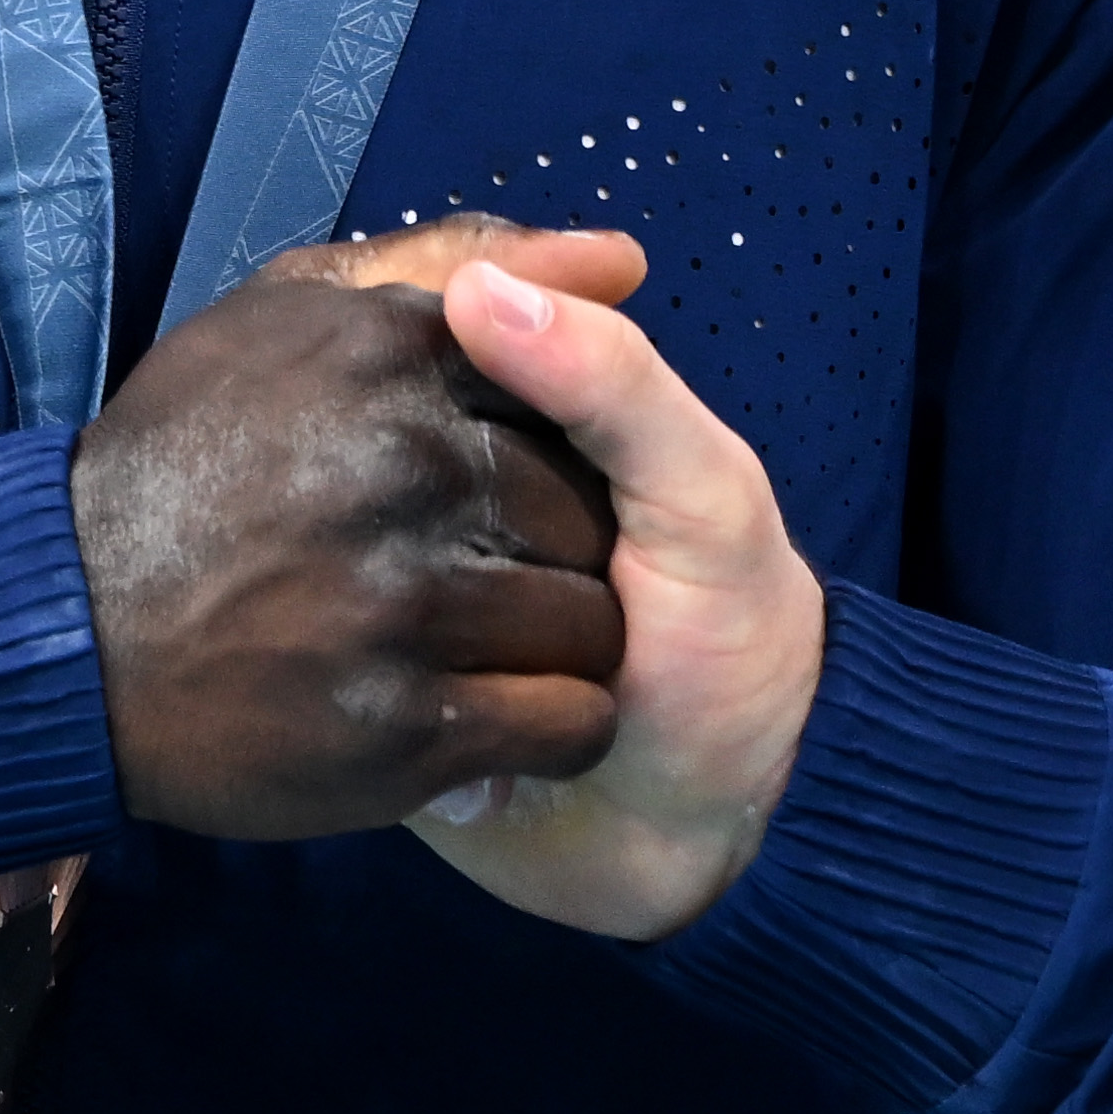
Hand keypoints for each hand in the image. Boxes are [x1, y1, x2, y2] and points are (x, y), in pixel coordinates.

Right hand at [70, 219, 647, 837]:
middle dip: (554, 553)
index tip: (485, 486)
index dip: (547, 450)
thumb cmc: (188, 462)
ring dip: (556, 649)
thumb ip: (460, 264)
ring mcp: (404, 602)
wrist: (60, 632)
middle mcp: (406, 466)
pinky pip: (570, 720)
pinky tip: (491, 721)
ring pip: (593, 623)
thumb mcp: (297, 311)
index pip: (571, 390)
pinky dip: (550, 731)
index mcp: (391, 354)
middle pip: (591, 514)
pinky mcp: (401, 727)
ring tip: (477, 653)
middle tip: (475, 582)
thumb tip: (626, 259)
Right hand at [402, 262, 826, 940]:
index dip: (522, 434)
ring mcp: (397, 630)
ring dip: (515, 668)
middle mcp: (433, 521)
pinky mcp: (384, 733)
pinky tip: (512, 756)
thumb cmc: (724, 625)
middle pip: (439, 499)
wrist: (728, 822)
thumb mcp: (699, 481)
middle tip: (611, 601)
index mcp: (507, 436)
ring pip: (421, 613)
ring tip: (577, 681)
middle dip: (538, 564)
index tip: (598, 504)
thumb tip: (479, 291)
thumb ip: (613, 380)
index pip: (463, 377)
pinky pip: (412, 719)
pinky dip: (478, 750)